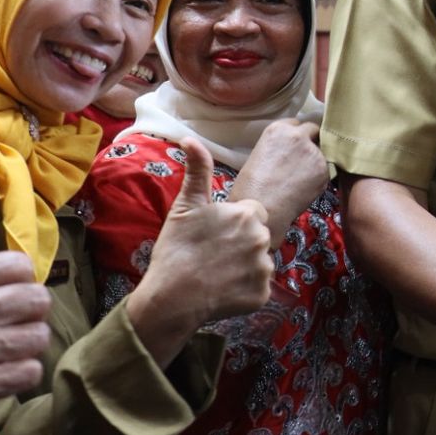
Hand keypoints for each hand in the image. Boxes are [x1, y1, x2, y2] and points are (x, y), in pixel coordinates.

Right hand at [126, 138, 273, 365]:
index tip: (216, 233)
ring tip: (217, 272)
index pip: (253, 212)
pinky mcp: (262, 295)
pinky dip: (244, 290)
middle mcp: (262, 239)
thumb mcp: (186, 205)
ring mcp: (264, 269)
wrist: (171, 296)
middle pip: (258, 236)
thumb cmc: (177, 248)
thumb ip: (198, 170)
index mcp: (248, 214)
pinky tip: (223, 290)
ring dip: (244, 266)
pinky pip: (258, 288)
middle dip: (242, 243)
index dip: (235, 222)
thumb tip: (190, 138)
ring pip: (260, 262)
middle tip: (214, 253)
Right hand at [234, 119, 329, 244]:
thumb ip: (281, 145)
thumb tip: (294, 150)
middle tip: (304, 158)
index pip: (297, 124)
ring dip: (315, 160)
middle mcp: (299, 135)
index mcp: (279, 128)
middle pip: (313, 130)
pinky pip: (324, 170)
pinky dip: (318, 177)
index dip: (297, 135)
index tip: (295, 145)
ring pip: (320, 151)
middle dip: (311, 140)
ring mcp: (313, 152)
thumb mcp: (262, 153)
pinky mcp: (324, 169)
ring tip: (301, 178)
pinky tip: (304, 187)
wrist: (262, 207)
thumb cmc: (252, 186)